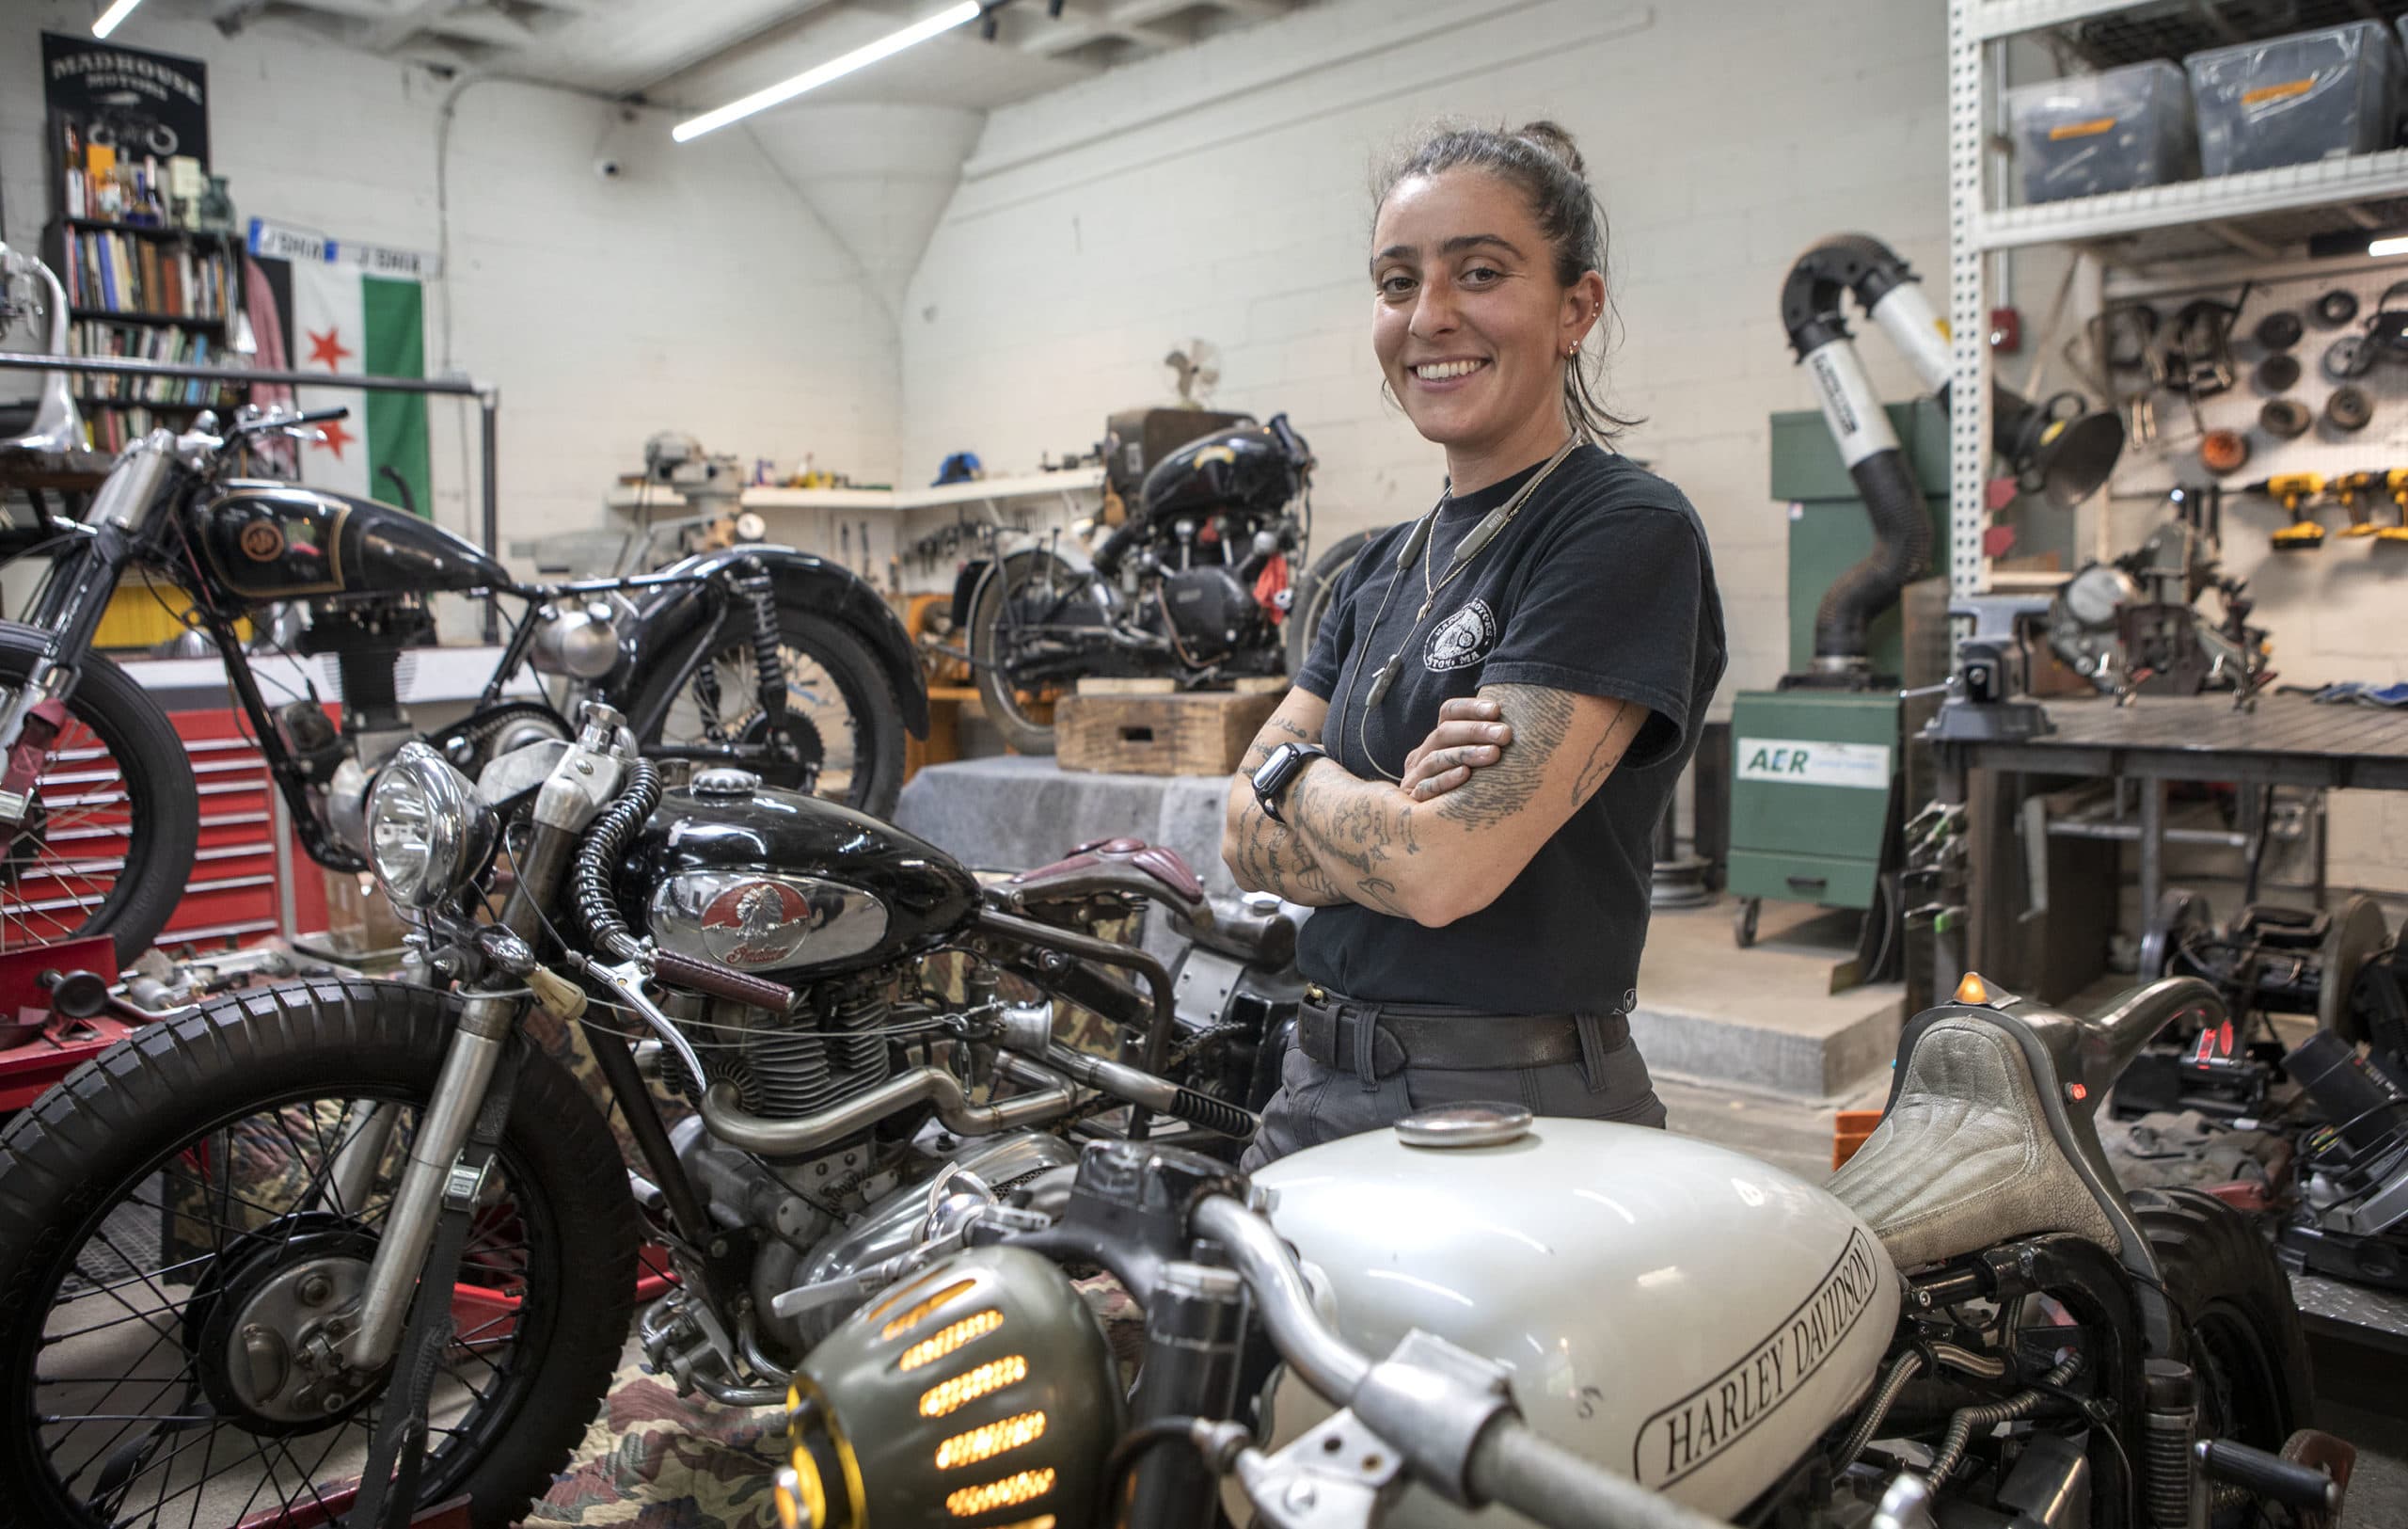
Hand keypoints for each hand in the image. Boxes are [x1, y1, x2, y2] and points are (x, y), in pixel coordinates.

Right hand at [1398, 697, 1512, 801]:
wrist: (1436, 835)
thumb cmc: (1470, 794)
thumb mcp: (1476, 765)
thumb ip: (1489, 744)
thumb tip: (1515, 725)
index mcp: (1437, 741)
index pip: (1448, 712)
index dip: (1470, 708)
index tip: (1496, 710)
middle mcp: (1422, 755)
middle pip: (1443, 733)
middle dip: (1475, 730)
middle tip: (1505, 734)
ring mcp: (1414, 778)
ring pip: (1435, 758)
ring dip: (1465, 753)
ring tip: (1493, 754)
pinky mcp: (1412, 802)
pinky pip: (1427, 787)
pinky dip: (1446, 780)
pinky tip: (1466, 775)